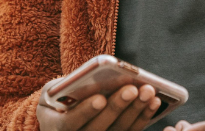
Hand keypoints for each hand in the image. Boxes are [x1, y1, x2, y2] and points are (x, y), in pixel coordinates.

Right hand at [37, 79, 162, 130]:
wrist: (61, 120)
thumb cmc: (56, 102)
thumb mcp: (51, 93)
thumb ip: (62, 88)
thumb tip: (88, 79)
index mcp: (55, 128)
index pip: (69, 123)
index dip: (85, 111)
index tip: (100, 98)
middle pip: (98, 129)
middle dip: (117, 107)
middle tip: (132, 89)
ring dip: (136, 111)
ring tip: (148, 91)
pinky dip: (143, 117)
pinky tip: (154, 101)